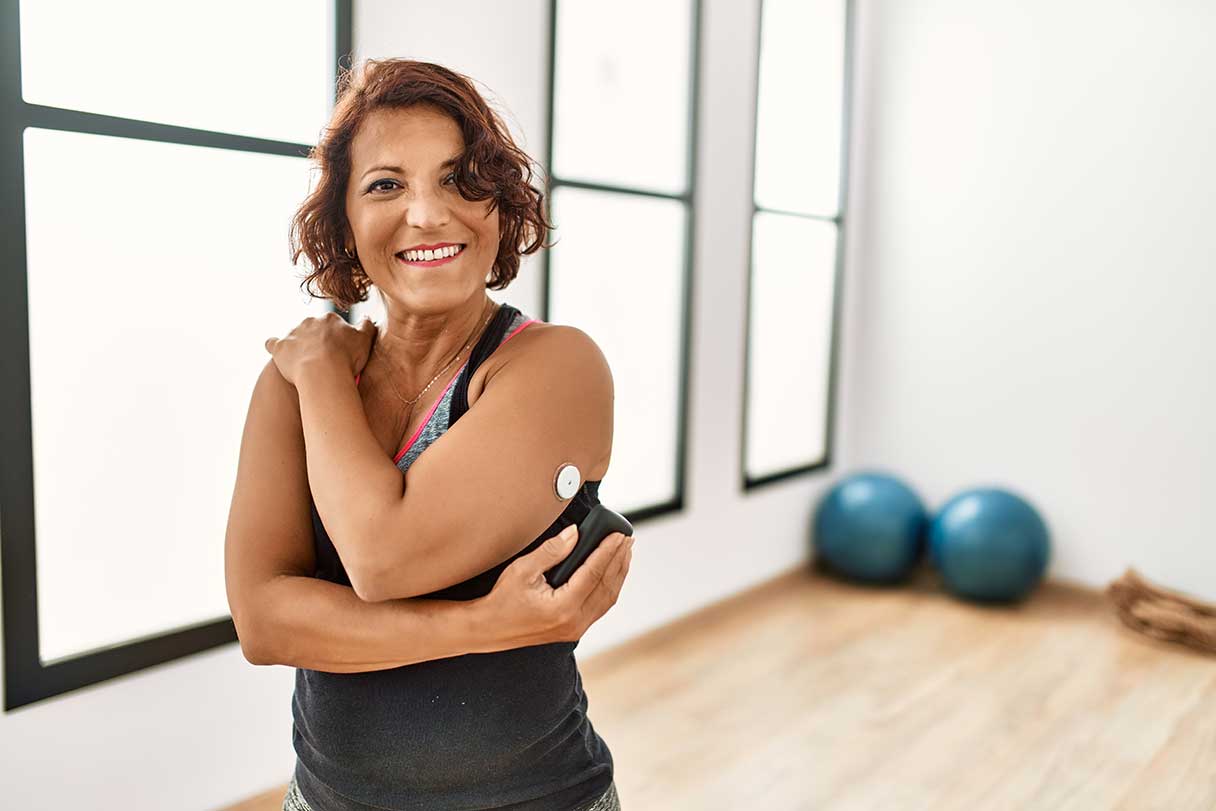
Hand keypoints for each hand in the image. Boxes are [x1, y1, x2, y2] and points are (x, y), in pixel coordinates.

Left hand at [264, 312, 376, 385]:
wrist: (322, 372)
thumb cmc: (346, 358)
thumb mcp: (365, 340)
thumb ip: (367, 326)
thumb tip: (367, 317)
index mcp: (329, 319)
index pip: (332, 324)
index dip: (336, 338)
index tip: (339, 351)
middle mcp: (309, 321)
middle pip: (312, 328)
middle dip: (316, 339)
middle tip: (323, 358)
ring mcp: (293, 334)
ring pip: (294, 335)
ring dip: (298, 344)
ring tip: (304, 361)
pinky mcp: (279, 347)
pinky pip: (272, 343)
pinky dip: (273, 346)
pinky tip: (276, 352)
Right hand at [480, 526, 634, 647]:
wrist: (488, 629)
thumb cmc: (501, 600)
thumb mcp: (523, 570)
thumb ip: (552, 551)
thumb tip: (575, 534)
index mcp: (563, 607)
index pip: (594, 573)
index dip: (608, 551)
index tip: (619, 534)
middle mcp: (574, 621)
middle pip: (607, 585)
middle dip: (619, 560)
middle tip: (628, 539)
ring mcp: (576, 629)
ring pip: (608, 598)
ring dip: (618, 573)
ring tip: (625, 553)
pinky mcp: (574, 629)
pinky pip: (600, 606)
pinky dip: (610, 587)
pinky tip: (612, 574)